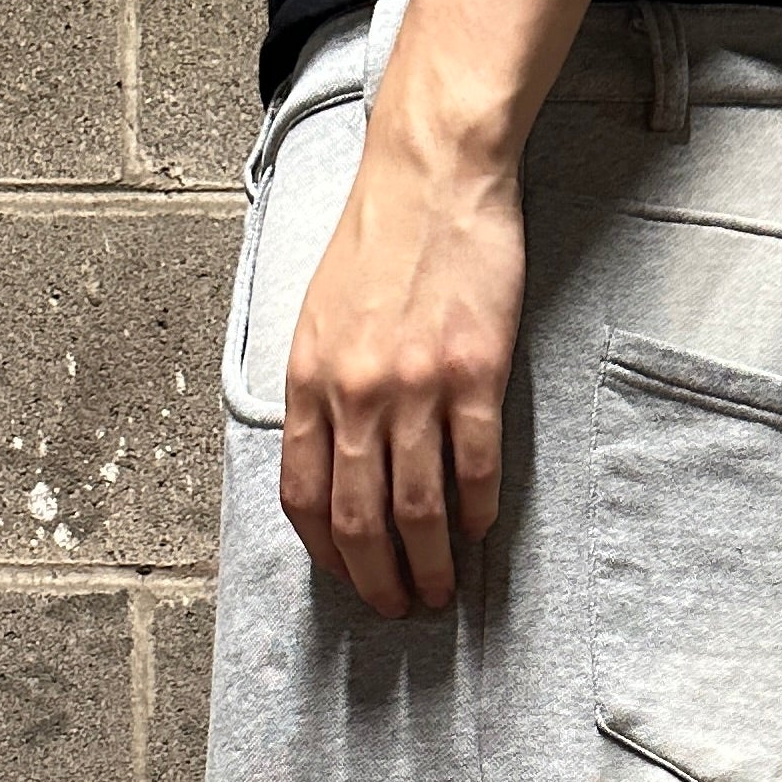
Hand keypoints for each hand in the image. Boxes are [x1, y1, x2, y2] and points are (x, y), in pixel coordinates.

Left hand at [279, 65, 525, 617]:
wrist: (432, 174)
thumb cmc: (377, 242)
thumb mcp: (318, 318)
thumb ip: (318, 392)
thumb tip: (329, 464)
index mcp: (307, 380)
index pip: (303, 495)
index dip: (325, 553)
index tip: (347, 578)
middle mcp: (354, 391)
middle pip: (358, 518)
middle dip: (376, 579)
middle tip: (399, 607)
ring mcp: (415, 384)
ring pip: (415, 507)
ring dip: (429, 563)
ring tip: (442, 590)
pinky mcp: (474, 372)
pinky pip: (474, 465)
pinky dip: (476, 511)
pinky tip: (479, 531)